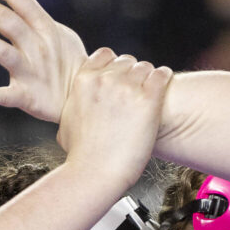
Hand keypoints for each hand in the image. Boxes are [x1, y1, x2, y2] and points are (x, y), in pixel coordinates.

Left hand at [0, 0, 86, 122]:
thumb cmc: (70, 64)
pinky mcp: (28, 97)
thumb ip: (40, 20)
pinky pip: (6, 96)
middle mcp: (37, 47)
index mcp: (46, 28)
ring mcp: (32, 72)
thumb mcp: (63, 36)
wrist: (85, 98)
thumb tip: (18, 2)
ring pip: (3, 52)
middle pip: (5, 19)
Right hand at [57, 49, 172, 189]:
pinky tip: (160, 94)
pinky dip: (163, 82)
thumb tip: (75, 110)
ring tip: (148, 99)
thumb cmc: (80, 157)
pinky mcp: (148, 98)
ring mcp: (127, 87)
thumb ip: (74, 107)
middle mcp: (105, 78)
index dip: (113, 67)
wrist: (94, 174)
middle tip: (134, 96)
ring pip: (145, 67)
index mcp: (83, 80)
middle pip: (127, 61)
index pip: (104, 55)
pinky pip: (162, 75)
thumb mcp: (65, 126)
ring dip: (148, 80)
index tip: (117, 81)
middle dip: (131, 76)